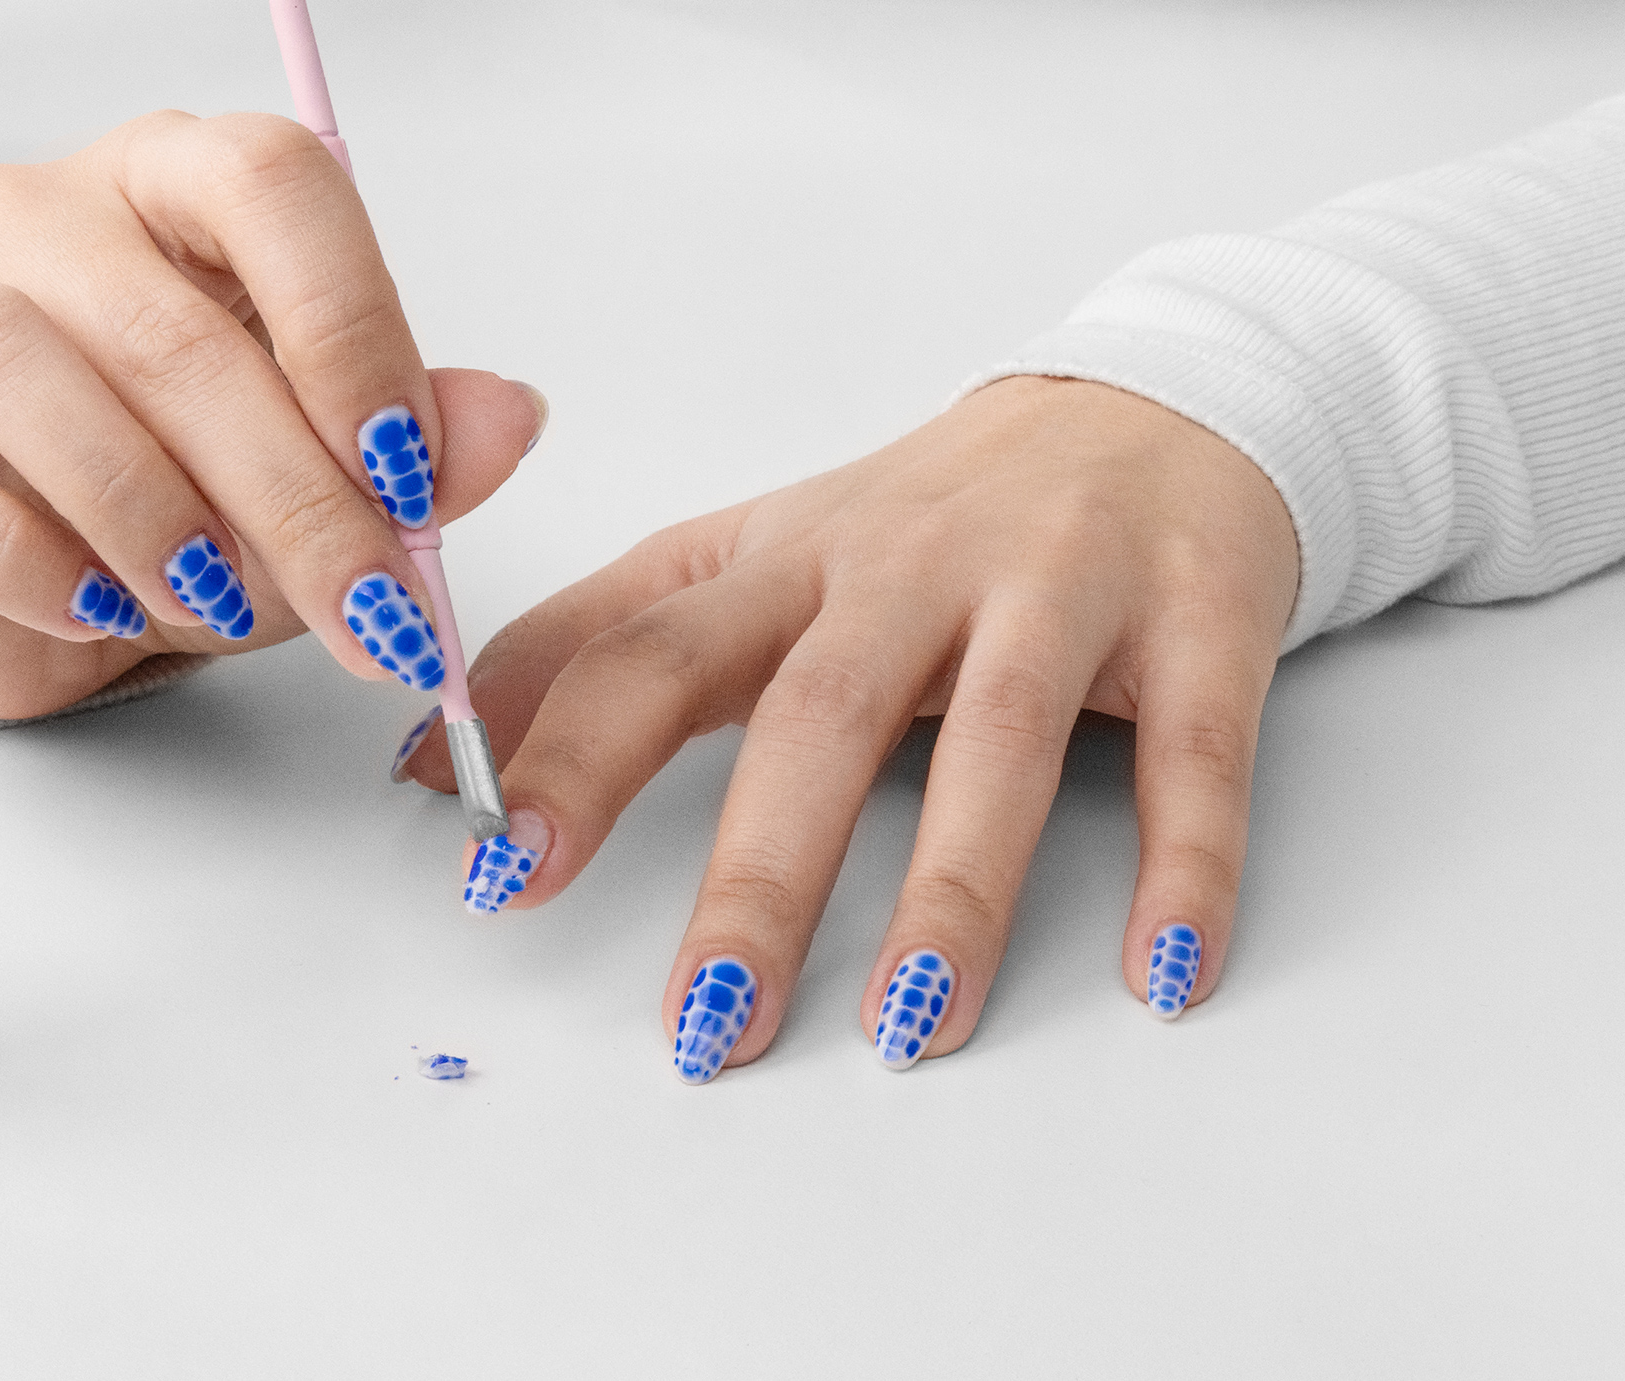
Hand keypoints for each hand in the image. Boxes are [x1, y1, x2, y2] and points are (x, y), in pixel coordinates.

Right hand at [0, 112, 545, 719]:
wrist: (40, 583)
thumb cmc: (189, 491)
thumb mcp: (329, 469)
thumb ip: (420, 442)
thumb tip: (507, 419)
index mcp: (178, 184)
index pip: (272, 185)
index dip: (350, 328)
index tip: (410, 470)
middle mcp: (45, 219)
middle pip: (174, 330)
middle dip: (295, 497)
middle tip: (369, 608)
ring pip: (37, 384)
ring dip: (160, 525)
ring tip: (222, 606)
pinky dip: (40, 571)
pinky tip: (103, 608)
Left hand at [405, 377, 1298, 1079]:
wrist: (1153, 408)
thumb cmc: (928, 518)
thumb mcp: (750, 556)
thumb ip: (597, 644)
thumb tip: (429, 757)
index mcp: (789, 559)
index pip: (653, 648)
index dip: (569, 755)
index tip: (499, 873)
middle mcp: (913, 566)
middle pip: (817, 715)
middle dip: (758, 875)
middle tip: (707, 1022)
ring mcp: (1058, 588)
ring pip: (998, 738)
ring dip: (951, 889)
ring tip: (907, 1024)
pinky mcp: (1195, 620)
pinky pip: (1195, 753)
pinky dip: (1186, 864)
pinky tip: (1161, 973)